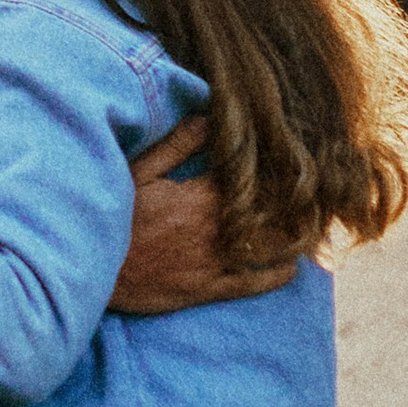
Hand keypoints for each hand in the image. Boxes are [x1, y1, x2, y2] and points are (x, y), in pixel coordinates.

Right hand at [106, 117, 297, 313]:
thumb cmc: (114, 216)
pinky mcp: (207, 288)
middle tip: (314, 194)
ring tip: (310, 226)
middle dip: (296, 203)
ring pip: (269, 248)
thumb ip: (177, 145)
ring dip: (293, 237)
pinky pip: (252, 284)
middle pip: (271, 213)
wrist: (93, 270)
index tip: (297, 159)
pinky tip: (292, 268)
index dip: (278, 168)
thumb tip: (208, 118)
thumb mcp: (138, 171)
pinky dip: (276, 276)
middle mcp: (215, 228)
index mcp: (201, 194)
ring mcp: (214, 261)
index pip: (254, 177)